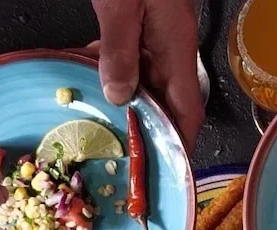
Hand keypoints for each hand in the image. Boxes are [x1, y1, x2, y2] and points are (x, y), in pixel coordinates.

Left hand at [89, 0, 203, 143]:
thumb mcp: (121, 7)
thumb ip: (118, 50)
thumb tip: (117, 95)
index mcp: (175, 49)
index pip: (187, 111)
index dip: (179, 143)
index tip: (167, 167)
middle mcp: (172, 49)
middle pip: (164, 102)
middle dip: (143, 126)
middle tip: (117, 147)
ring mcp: (158, 39)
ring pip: (144, 83)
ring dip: (122, 98)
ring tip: (95, 112)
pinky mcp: (143, 27)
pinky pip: (131, 60)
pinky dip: (112, 71)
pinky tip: (88, 71)